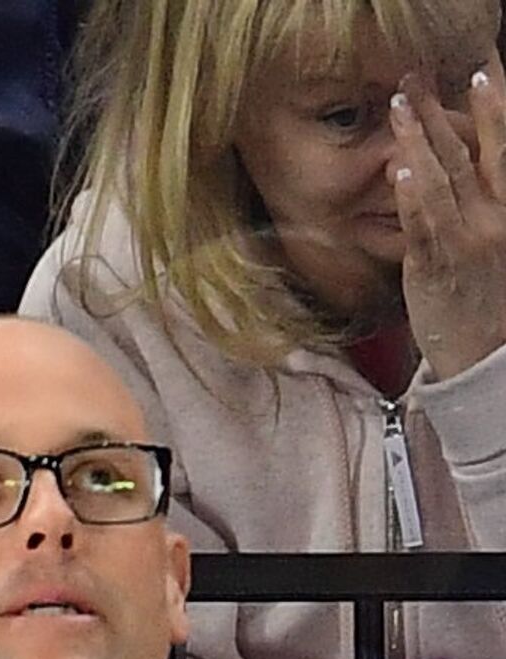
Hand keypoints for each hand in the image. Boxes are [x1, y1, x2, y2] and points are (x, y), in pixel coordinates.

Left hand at [391, 56, 505, 378]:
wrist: (488, 354)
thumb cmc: (490, 293)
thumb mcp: (499, 237)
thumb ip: (484, 198)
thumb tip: (460, 160)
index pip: (503, 145)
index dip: (494, 106)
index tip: (481, 69)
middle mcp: (496, 216)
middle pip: (468, 152)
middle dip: (442, 111)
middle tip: (417, 77)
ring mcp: (466, 240)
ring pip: (440, 182)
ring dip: (416, 141)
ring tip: (397, 107)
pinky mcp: (435, 268)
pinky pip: (422, 227)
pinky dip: (411, 196)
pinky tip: (400, 171)